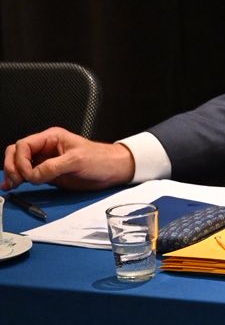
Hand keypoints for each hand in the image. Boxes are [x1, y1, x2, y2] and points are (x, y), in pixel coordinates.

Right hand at [3, 128, 134, 190]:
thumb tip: (33, 176)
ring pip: (19, 164)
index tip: (29, 174)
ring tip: (11, 185)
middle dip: (12, 166)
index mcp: (51, 138)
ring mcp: (45, 161)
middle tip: (15, 180)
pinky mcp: (48, 174)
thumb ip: (53, 167)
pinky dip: (18, 179)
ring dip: (12, 174)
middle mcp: (45, 148)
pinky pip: (28, 175)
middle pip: (17, 153)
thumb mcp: (77, 160)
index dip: (21, 160)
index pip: (24, 145)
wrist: (114, 170)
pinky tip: (11, 186)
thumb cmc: (100, 159)